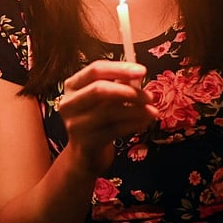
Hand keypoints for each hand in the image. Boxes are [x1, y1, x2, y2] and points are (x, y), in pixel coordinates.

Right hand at [56, 60, 156, 174]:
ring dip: (136, 110)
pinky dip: (133, 124)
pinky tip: (144, 122)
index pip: (95, 70)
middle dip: (129, 91)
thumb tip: (138, 75)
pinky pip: (115, 129)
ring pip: (109, 112)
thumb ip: (118, 84)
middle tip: (149, 96)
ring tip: (152, 111)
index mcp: (72, 85)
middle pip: (99, 89)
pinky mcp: (86, 142)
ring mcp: (75, 124)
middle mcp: (69, 103)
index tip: (142, 70)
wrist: (87, 153)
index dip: (120, 69)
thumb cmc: (98, 119)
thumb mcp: (105, 99)